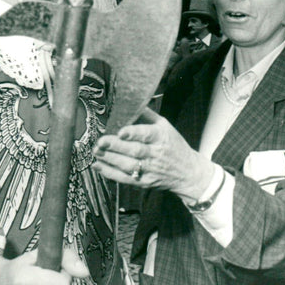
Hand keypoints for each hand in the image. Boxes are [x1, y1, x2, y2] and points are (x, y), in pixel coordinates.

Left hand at [93, 107, 214, 200]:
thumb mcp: (165, 126)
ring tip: (96, 151)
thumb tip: (129, 102)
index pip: (147, 134)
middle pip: (135, 151)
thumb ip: (147, 115)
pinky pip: (125, 179)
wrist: (187, 172)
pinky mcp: (144, 182)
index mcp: (162, 137)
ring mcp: (150, 170)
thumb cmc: (173, 145)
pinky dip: (110, 173)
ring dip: (110, 159)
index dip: (134, 133)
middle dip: (116, 146)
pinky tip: (98, 165)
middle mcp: (156, 154)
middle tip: (101, 141)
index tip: (121, 131)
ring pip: (128, 165)